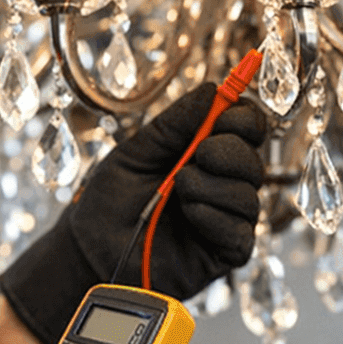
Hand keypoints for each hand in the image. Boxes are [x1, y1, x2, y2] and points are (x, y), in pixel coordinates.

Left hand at [0, 85, 265, 343]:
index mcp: (204, 155)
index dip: (244, 118)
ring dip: (213, 186)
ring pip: (248, 195)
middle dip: (229, 151)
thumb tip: (213, 90)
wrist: (88, 247)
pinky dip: (215, 216)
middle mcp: (221, 185)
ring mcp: (224, 220)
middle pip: (254, 160)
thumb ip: (174, 124)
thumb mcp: (136, 151)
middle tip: (198, 155)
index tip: (226, 111)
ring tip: (178, 188)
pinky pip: (240, 231)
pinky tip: (189, 213)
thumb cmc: (110, 200)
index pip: (246, 130)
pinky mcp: (222, 253)